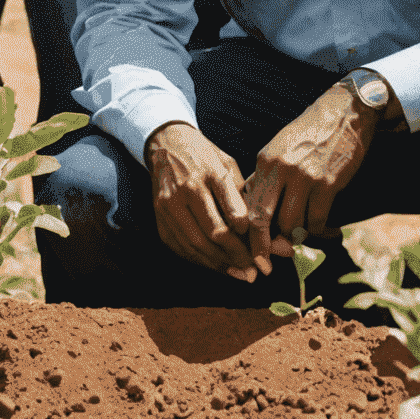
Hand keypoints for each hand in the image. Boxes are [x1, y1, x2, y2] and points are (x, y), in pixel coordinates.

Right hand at [144, 122, 259, 280]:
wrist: (167, 145)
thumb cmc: (204, 156)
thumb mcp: (227, 164)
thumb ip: (240, 194)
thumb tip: (256, 231)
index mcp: (211, 172)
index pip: (232, 210)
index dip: (247, 235)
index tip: (259, 249)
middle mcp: (188, 188)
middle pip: (214, 233)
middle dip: (236, 256)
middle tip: (252, 270)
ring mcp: (170, 203)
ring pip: (196, 245)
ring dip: (219, 264)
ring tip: (237, 273)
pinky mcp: (159, 216)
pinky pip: (181, 247)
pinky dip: (200, 260)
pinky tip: (215, 265)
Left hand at [243, 85, 373, 272]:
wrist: (346, 111)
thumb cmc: (311, 133)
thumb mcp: (280, 148)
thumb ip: (267, 176)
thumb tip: (252, 205)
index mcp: (265, 161)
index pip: (249, 205)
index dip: (248, 234)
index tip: (252, 253)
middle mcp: (280, 170)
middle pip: (262, 219)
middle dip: (264, 247)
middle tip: (269, 264)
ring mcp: (304, 177)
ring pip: (292, 225)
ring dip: (299, 236)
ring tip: (308, 235)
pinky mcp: (327, 184)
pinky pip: (317, 220)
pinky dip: (321, 231)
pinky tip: (330, 230)